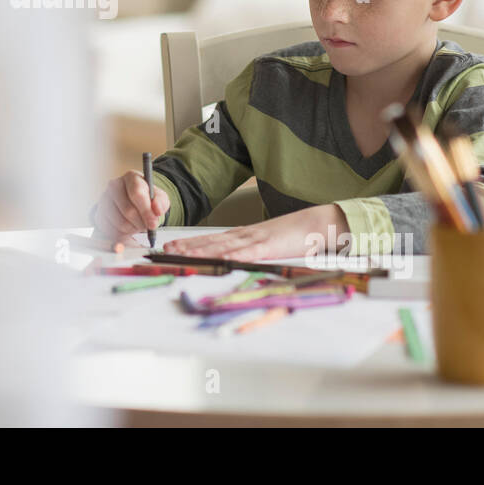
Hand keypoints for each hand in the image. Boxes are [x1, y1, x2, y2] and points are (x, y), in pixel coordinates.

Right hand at [94, 170, 168, 240]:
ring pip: (120, 223)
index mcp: (131, 177)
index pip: (137, 193)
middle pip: (128, 210)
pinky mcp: (99, 214)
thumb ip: (161, 202)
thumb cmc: (146, 198)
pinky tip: (129, 227)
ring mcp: (104, 200)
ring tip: (138, 224)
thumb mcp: (158, 197)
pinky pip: (112, 231)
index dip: (146, 211)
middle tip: (147, 226)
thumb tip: (157, 210)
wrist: (132, 202)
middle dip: (141, 223)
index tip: (153, 224)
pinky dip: (124, 234)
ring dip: (133, 229)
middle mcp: (114, 185)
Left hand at [163, 204, 347, 261]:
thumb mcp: (269, 243)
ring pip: (223, 246)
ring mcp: (256, 239)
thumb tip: (236, 261)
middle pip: (212, 241)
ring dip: (201, 250)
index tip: (173, 246)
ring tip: (181, 254)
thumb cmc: (295, 235)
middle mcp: (246, 235)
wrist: (317, 223)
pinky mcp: (269, 246)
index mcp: (245, 235)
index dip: (191, 243)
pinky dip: (232, 256)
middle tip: (166, 250)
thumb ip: (253, 251)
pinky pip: (247, 252)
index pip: (213, 239)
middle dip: (188, 246)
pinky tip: (217, 259)